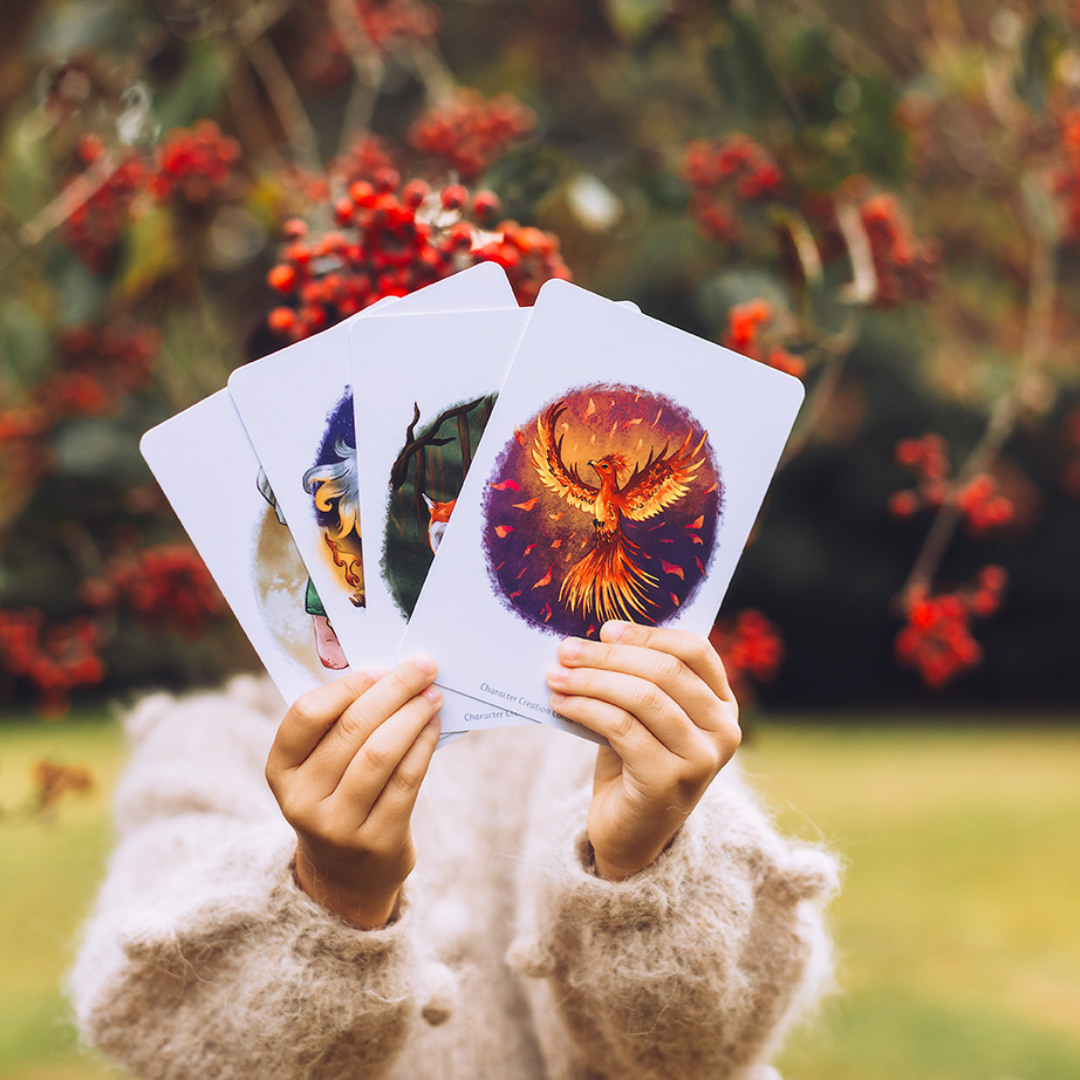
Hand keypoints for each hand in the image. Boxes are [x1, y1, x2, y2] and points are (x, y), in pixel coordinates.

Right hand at [265, 656, 442, 927]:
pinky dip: (423, 745)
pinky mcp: (376, 841)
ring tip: (432, 696)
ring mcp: (338, 825)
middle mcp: (302, 800)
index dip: (347, 686)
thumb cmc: (338, 799)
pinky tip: (434, 727)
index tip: (380, 667)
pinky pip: (406, 780)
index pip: (306, 715)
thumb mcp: (320, 770)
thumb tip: (390, 674)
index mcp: (281, 771)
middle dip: (393, 690)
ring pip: (381, 753)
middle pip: (351, 729)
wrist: (345, 877)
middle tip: (423, 668)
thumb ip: (339, 727)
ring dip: (413, 715)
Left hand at [546, 622, 740, 880]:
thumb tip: (592, 637)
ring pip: (642, 697)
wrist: (631, 835)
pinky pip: (622, 728)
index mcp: (723, 704)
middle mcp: (724, 730)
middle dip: (608, 656)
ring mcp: (701, 759)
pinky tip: (562, 704)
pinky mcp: (668, 781)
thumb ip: (636, 678)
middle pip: (665, 671)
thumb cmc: (634, 763)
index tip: (605, 629)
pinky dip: (586, 709)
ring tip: (556, 675)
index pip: (695, 650)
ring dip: (591, 680)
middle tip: (566, 649)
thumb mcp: (644, 715)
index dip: (648, 634)